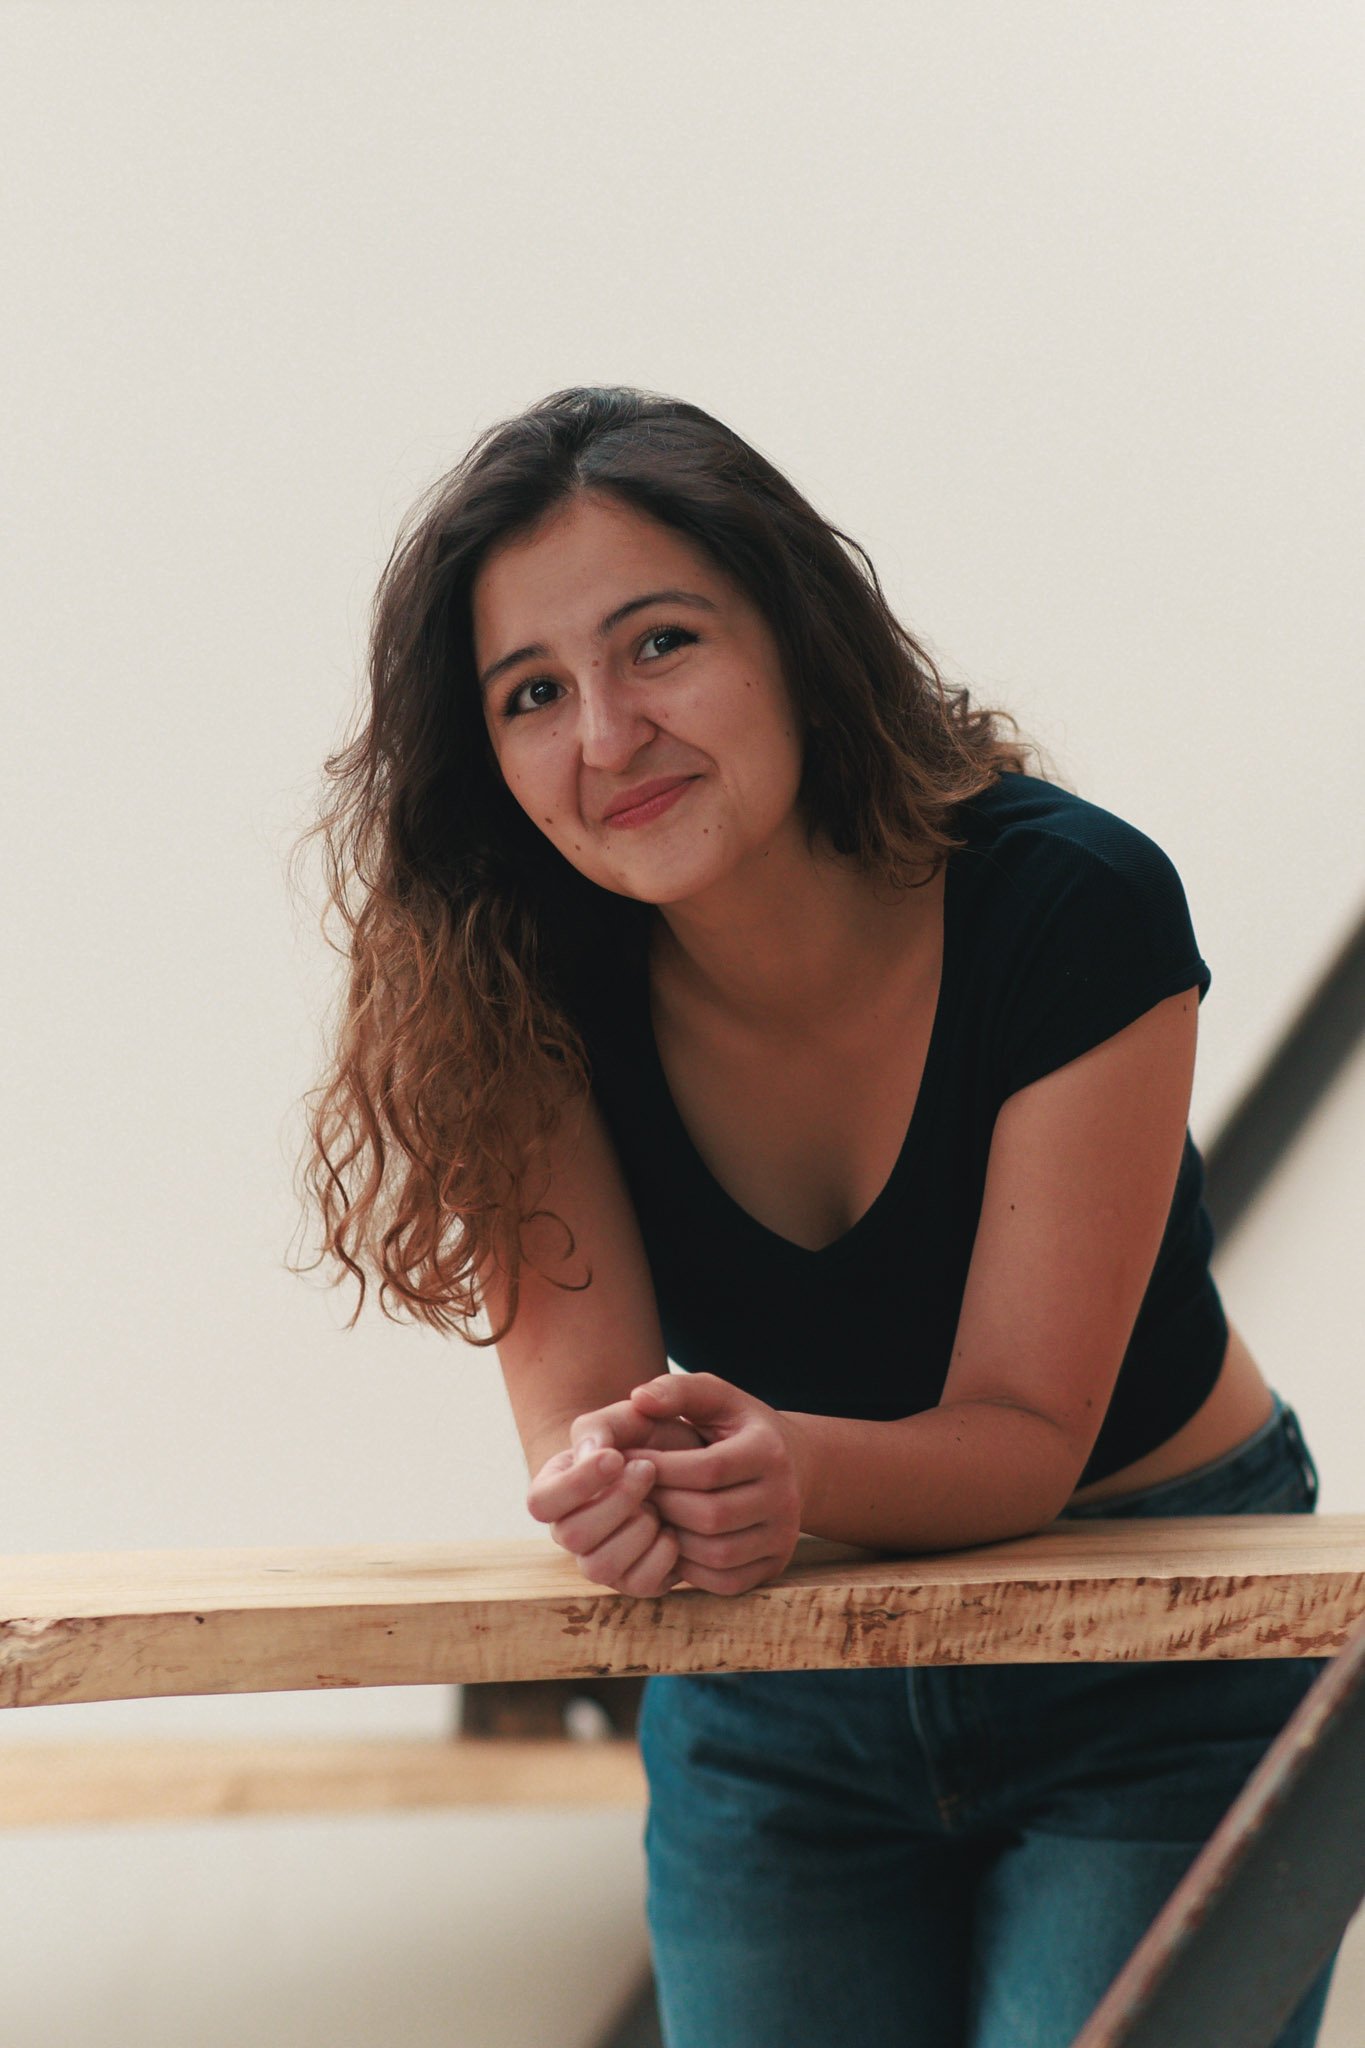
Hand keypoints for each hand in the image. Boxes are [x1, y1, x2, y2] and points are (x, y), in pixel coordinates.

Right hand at [526, 1404, 707, 1596]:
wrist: (688, 1465)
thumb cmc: (646, 1438)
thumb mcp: (625, 1419)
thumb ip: (600, 1426)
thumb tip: (587, 1453)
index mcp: (555, 1492)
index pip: (540, 1503)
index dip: (575, 1484)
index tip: (615, 1456)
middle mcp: (570, 1533)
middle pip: (571, 1536)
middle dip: (616, 1500)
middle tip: (648, 1469)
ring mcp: (600, 1562)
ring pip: (600, 1567)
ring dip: (638, 1528)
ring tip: (659, 1502)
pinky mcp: (635, 1580)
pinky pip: (641, 1583)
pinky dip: (663, 1553)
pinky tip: (672, 1527)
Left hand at [624, 1372, 806, 1595]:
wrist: (793, 1465)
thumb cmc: (739, 1428)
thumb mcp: (716, 1398)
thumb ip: (678, 1391)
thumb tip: (639, 1399)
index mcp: (769, 1451)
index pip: (708, 1469)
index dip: (661, 1468)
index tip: (627, 1461)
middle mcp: (785, 1497)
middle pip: (711, 1515)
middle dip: (664, 1504)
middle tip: (632, 1494)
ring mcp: (783, 1536)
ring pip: (717, 1552)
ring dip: (673, 1538)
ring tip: (649, 1516)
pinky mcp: (775, 1565)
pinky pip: (726, 1580)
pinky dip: (692, 1568)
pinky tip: (671, 1541)